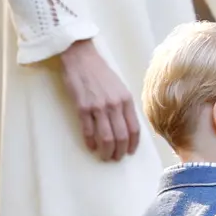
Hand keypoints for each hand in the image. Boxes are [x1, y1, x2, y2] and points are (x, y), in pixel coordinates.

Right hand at [58, 39, 139, 161]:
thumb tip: (127, 125)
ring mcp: (98, 106)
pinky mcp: (82, 107)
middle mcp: (115, 105)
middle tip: (116, 158)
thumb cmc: (100, 72)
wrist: (80, 57)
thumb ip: (124, 105)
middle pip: (122, 136)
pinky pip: (88, 130)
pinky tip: (91, 146)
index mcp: (126, 100)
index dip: (133, 144)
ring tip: (104, 156)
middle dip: (120, 151)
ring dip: (106, 150)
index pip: (134, 129)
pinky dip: (90, 141)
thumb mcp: (120, 87)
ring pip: (106, 137)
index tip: (130, 152)